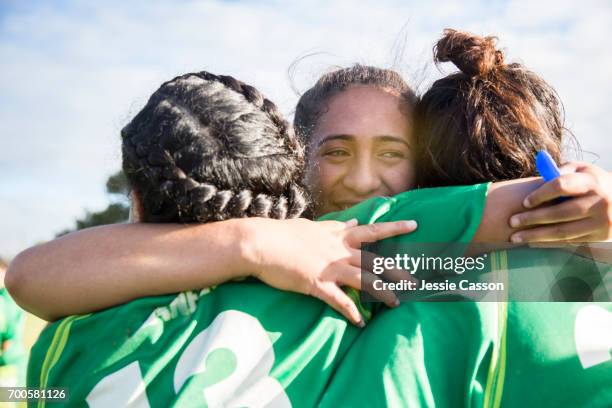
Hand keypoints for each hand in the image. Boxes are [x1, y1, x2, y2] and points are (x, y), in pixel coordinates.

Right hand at [246, 218, 417, 325]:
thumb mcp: (312, 227)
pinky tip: (359, 322)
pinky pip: (339, 301)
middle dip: (397, 270)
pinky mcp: (317, 284)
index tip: (414, 225)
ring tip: (396, 303)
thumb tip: (352, 221)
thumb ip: (334, 226)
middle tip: (416, 280)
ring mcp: (329, 267)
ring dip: (382, 293)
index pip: (371, 230)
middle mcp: (338, 251)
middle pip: (375, 260)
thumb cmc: (282, 234)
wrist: (260, 243)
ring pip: (364, 280)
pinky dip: (350, 312)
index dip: (394, 228)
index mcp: (336, 235)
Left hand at [509, 162, 611, 242]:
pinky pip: (570, 241)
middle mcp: (599, 202)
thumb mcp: (582, 170)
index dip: (540, 194)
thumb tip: (538, 167)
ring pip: (563, 231)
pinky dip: (549, 242)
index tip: (524, 202)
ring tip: (515, 237)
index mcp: (592, 182)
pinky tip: (532, 242)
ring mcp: (601, 221)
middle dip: (533, 219)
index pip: (561, 186)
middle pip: (560, 213)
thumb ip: (560, 170)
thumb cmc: (593, 182)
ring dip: (536, 235)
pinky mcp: (600, 235)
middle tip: (512, 221)